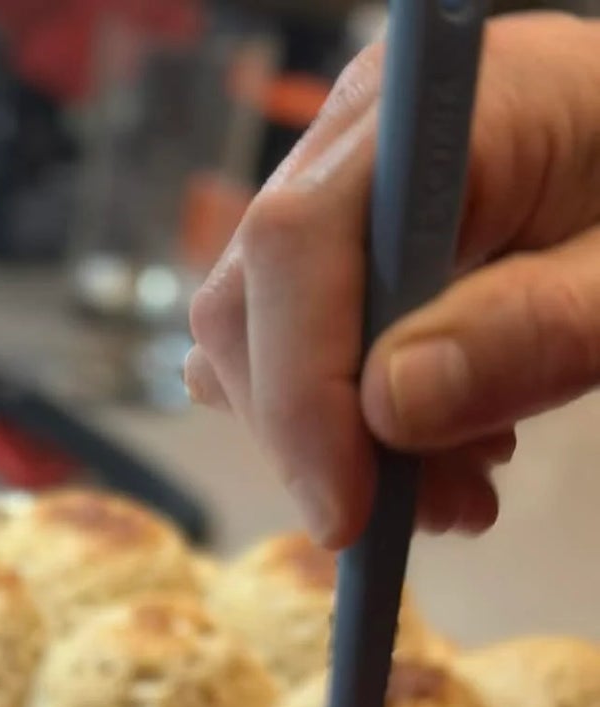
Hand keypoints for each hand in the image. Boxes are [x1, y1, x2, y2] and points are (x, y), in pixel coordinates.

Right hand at [187, 14, 599, 546]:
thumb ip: (534, 328)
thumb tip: (389, 407)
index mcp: (433, 114)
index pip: (296, 244)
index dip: (300, 392)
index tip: (347, 514)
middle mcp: (356, 141)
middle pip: (250, 304)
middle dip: (315, 438)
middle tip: (437, 512)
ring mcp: (334, 195)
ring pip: (254, 343)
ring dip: (333, 445)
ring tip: (460, 484)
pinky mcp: (335, 252)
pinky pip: (286, 350)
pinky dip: (339, 425)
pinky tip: (433, 446)